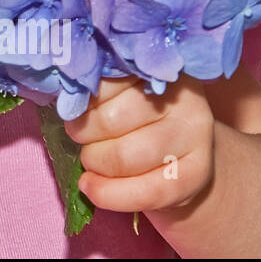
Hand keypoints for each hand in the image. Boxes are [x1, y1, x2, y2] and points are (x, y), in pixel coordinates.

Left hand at [63, 75, 214, 215]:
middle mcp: (182, 98)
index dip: (81, 98)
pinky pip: (145, 192)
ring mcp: (194, 136)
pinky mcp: (197, 174)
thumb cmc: (134, 118)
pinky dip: (108, 194)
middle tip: (79, 135)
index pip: (106, 78)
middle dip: (84, 132)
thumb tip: (63, 91)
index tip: (74, 107)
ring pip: (125, 157)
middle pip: (111, 119)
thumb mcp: (116, 94)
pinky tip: (92, 187)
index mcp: (154, 68)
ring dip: (94, 162)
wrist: (178, 156)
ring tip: (90, 159)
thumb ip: (94, 87)